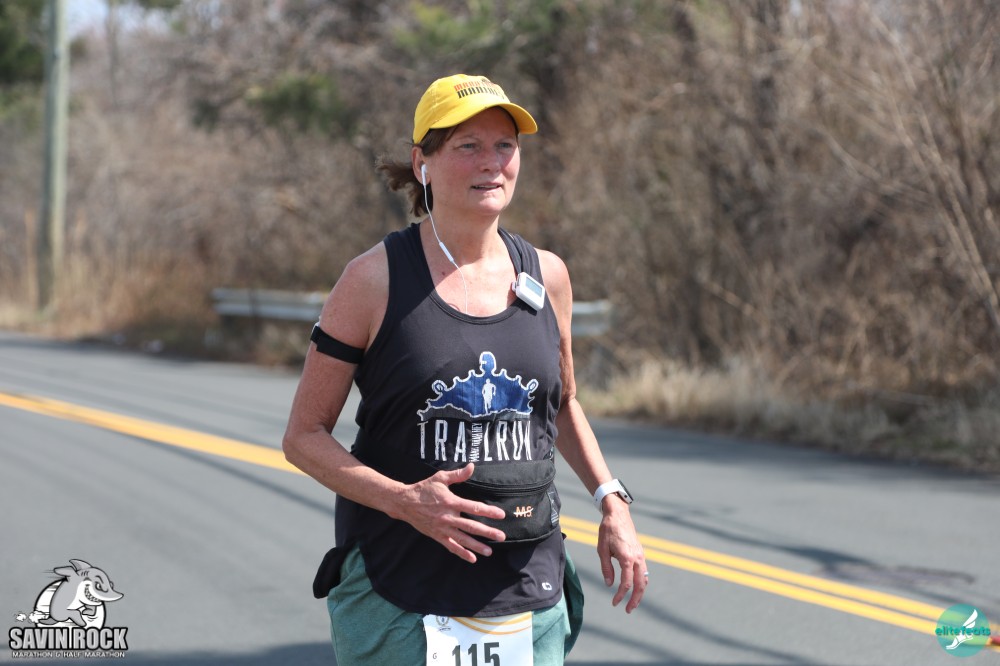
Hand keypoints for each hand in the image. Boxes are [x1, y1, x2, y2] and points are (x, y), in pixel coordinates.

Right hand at [392, 463, 506, 562]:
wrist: (404, 503)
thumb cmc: (424, 489)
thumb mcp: (440, 478)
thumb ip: (457, 475)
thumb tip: (472, 466)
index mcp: (450, 502)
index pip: (473, 507)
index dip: (488, 511)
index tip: (501, 515)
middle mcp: (448, 517)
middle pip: (471, 526)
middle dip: (487, 532)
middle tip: (501, 536)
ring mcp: (442, 528)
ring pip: (462, 539)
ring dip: (477, 546)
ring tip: (489, 551)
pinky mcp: (437, 535)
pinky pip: (451, 546)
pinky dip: (461, 553)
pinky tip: (472, 558)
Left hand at [597, 497, 647, 612]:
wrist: (618, 514)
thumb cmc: (608, 530)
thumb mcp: (602, 549)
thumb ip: (606, 568)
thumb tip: (610, 584)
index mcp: (627, 558)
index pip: (626, 583)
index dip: (620, 595)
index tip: (614, 602)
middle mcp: (637, 558)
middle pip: (640, 585)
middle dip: (635, 599)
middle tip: (628, 610)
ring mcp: (641, 555)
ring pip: (645, 579)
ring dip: (640, 592)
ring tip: (633, 602)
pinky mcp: (640, 553)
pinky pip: (644, 572)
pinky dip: (641, 582)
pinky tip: (635, 587)